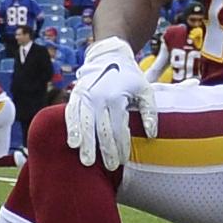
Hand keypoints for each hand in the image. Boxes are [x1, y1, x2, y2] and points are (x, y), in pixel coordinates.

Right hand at [64, 36, 157, 168]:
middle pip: (102, 130)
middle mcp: (99, 98)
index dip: (121, 146)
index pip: (119, 128)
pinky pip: (71, 115)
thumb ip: (150, 112)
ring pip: (85, 125)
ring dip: (87, 145)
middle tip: (110, 166)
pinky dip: (72, 129)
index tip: (124, 160)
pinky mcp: (75, 96)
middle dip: (106, 150)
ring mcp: (85, 97)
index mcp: (117, 98)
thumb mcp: (145, 89)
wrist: (109, 56)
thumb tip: (151, 134)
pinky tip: (72, 143)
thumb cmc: (130, 76)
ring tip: (87, 162)